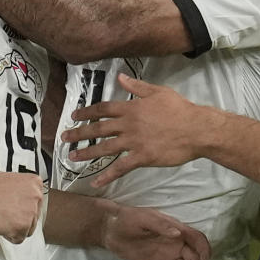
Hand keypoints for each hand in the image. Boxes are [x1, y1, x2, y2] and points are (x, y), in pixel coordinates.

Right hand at [0, 172, 43, 244]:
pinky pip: (19, 239)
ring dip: (15, 227)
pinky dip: (9, 236)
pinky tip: (1, 225)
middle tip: (6, 214)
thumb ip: (24, 190)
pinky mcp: (22, 226)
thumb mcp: (12, 180)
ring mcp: (31, 212)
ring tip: (2, 218)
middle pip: (34, 217)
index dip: (23, 208)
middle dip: (20, 218)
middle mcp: (36, 197)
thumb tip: (25, 200)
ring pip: (28, 229)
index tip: (16, 209)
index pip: (36, 203)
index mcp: (35, 183)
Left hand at [62, 74, 206, 186]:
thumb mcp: (158, 91)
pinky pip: (120, 167)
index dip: (87, 112)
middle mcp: (128, 125)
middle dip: (79, 133)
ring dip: (87, 153)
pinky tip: (95, 181)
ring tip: (72, 157)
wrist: (195, 129)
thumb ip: (137, 86)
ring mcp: (134, 142)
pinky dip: (107, 175)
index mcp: (131, 108)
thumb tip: (121, 77)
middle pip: (98, 129)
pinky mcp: (142, 158)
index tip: (74, 116)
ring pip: (105, 148)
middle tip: (64, 137)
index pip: (103, 109)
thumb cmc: (180, 108)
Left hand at [102, 203, 210, 259]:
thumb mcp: (145, 218)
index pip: (197, 239)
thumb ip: (161, 226)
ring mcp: (167, 257)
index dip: (204, 250)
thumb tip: (177, 234)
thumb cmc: (129, 218)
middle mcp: (175, 244)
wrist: (110, 230)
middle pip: (194, 258)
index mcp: (176, 229)